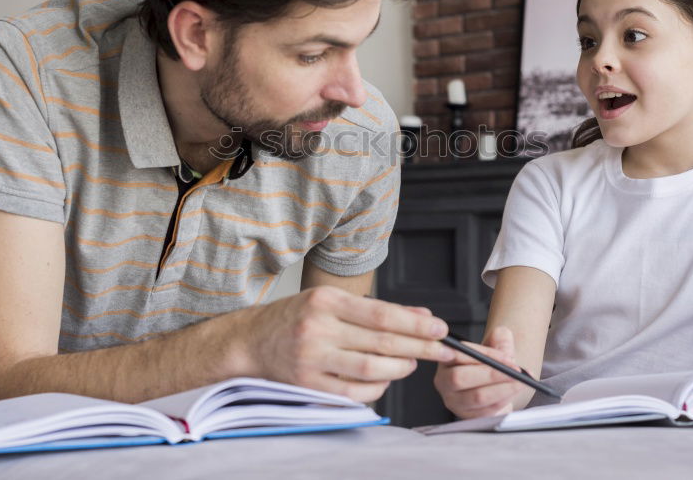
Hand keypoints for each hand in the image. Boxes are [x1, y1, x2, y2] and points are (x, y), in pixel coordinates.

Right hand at [239, 286, 453, 402]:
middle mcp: (318, 328)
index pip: (381, 314)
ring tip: (413, 363)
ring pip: (371, 369)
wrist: (250, 341)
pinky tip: (387, 380)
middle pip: (381, 341)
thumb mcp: (330, 301)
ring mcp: (312, 358)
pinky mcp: (308, 384)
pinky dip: (377, 389)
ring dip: (400, 368)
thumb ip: (375, 308)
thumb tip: (421, 314)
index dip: (415, 323)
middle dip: (420, 347)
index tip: (439, 328)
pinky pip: (353, 392)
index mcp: (326, 301)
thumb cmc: (295, 317)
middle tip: (443, 350)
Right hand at [433, 326, 529, 418]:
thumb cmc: (489, 366)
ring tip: (520, 382)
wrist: (492, 387)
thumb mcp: (494, 346)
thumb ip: (499, 338)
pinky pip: (486, 410)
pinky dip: (503, 400)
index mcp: (446, 358)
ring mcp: (453, 401)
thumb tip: (502, 336)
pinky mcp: (466, 416)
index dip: (484, 355)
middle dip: (492, 374)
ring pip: (476, 396)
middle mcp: (444, 380)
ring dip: (502, 389)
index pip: (459, 354)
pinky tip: (514, 392)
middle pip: (461, 378)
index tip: (507, 356)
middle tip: (515, 371)